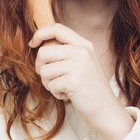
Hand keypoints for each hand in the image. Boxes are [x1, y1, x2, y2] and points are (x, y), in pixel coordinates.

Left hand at [29, 23, 133, 139]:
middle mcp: (82, 51)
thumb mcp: (83, 63)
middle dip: (40, 68)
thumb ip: (66, 52)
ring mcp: (78, 65)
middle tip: (51, 78)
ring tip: (64, 88)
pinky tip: (69, 95)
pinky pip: (50, 85)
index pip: (56, 29)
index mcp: (84, 44)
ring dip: (49, 83)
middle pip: (43, 52)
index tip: (32, 44)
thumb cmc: (90, 89)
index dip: (40, 34)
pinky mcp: (73, 81)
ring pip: (44, 70)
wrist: (107, 111)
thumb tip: (39, 46)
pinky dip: (56, 93)